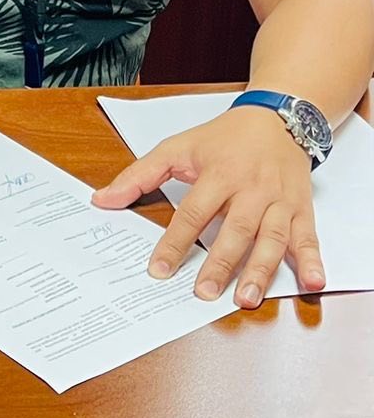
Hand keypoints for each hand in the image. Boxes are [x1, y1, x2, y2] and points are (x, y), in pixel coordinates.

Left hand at [91, 105, 324, 307]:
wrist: (278, 118)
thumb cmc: (225, 138)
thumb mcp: (178, 147)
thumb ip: (140, 175)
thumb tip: (103, 200)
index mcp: (219, 173)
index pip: (193, 212)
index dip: (175, 242)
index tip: (159, 269)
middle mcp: (252, 189)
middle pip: (235, 229)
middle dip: (220, 263)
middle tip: (204, 293)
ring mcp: (279, 201)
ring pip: (272, 238)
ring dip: (261, 270)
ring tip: (246, 299)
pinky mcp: (302, 209)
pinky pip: (309, 237)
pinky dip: (314, 261)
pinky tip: (313, 283)